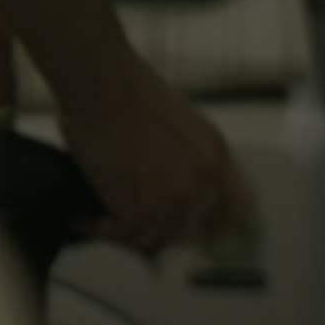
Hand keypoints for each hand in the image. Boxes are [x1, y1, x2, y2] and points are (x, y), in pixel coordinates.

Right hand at [56, 64, 252, 254]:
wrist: (105, 86)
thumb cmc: (136, 92)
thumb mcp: (188, 123)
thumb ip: (198, 157)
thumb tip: (188, 183)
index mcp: (218, 160)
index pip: (238, 212)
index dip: (218, 223)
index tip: (201, 227)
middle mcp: (201, 186)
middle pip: (191, 232)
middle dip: (166, 229)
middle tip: (141, 220)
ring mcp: (170, 202)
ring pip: (155, 238)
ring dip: (131, 230)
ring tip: (109, 219)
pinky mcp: (135, 210)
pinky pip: (121, 234)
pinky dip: (99, 228)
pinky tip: (85, 218)